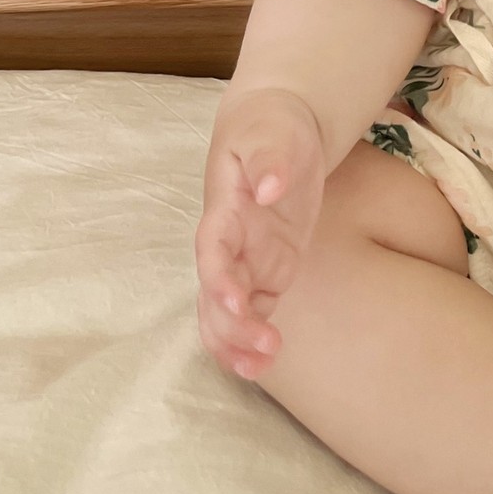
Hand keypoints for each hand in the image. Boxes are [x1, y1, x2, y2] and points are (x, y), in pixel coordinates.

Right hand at [195, 85, 326, 380]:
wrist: (280, 128)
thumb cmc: (271, 126)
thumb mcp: (271, 131)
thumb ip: (268, 158)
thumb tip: (268, 186)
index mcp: (224, 209)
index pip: (212, 250)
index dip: (219, 278)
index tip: (237, 301)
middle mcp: (228, 243)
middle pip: (215, 293)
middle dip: (232, 325)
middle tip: (263, 346)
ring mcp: (246, 260)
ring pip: (226, 313)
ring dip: (236, 342)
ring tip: (260, 367)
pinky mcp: (269, 270)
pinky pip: (253, 311)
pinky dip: (253, 337)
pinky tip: (265, 361)